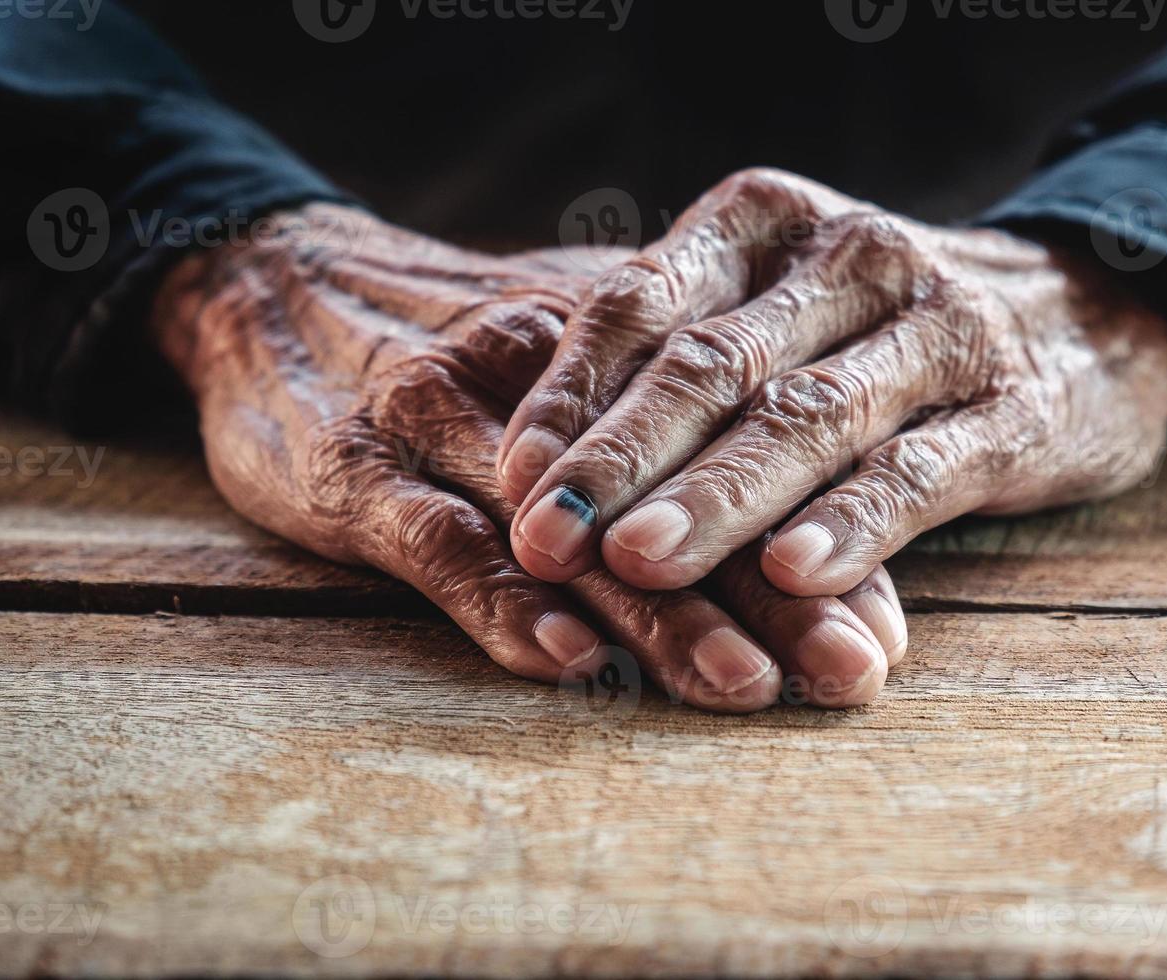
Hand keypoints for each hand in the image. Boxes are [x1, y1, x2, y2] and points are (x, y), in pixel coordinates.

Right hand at [150, 203, 906, 709]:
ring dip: (659, 610)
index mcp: (615, 341)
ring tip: (745, 684)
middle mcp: (542, 369)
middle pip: (673, 492)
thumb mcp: (581, 359)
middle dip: (770, 591)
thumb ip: (683, 430)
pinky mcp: (353, 466)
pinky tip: (572, 655)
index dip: (817, 538)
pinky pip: (440, 543)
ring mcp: (443, 415)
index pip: (735, 449)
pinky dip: (507, 601)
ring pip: (571, 528)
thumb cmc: (463, 345)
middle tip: (849, 673)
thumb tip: (825, 526)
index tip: (886, 632)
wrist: (280, 286)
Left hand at [498, 168, 1166, 594]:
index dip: (571, 396)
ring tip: (641, 562)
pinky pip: (920, 469)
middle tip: (548, 539)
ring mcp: (940, 326)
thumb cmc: (876, 329)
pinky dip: (854, 525)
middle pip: (715, 364)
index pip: (642, 302)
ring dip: (718, 497)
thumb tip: (536, 472)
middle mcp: (849, 255)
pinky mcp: (1015, 408)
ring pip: (809, 417)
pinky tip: (796, 577)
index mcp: (764, 221)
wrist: (1086, 314)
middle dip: (623, 460)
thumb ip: (676, 362)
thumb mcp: (775, 308)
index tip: (512, 484)